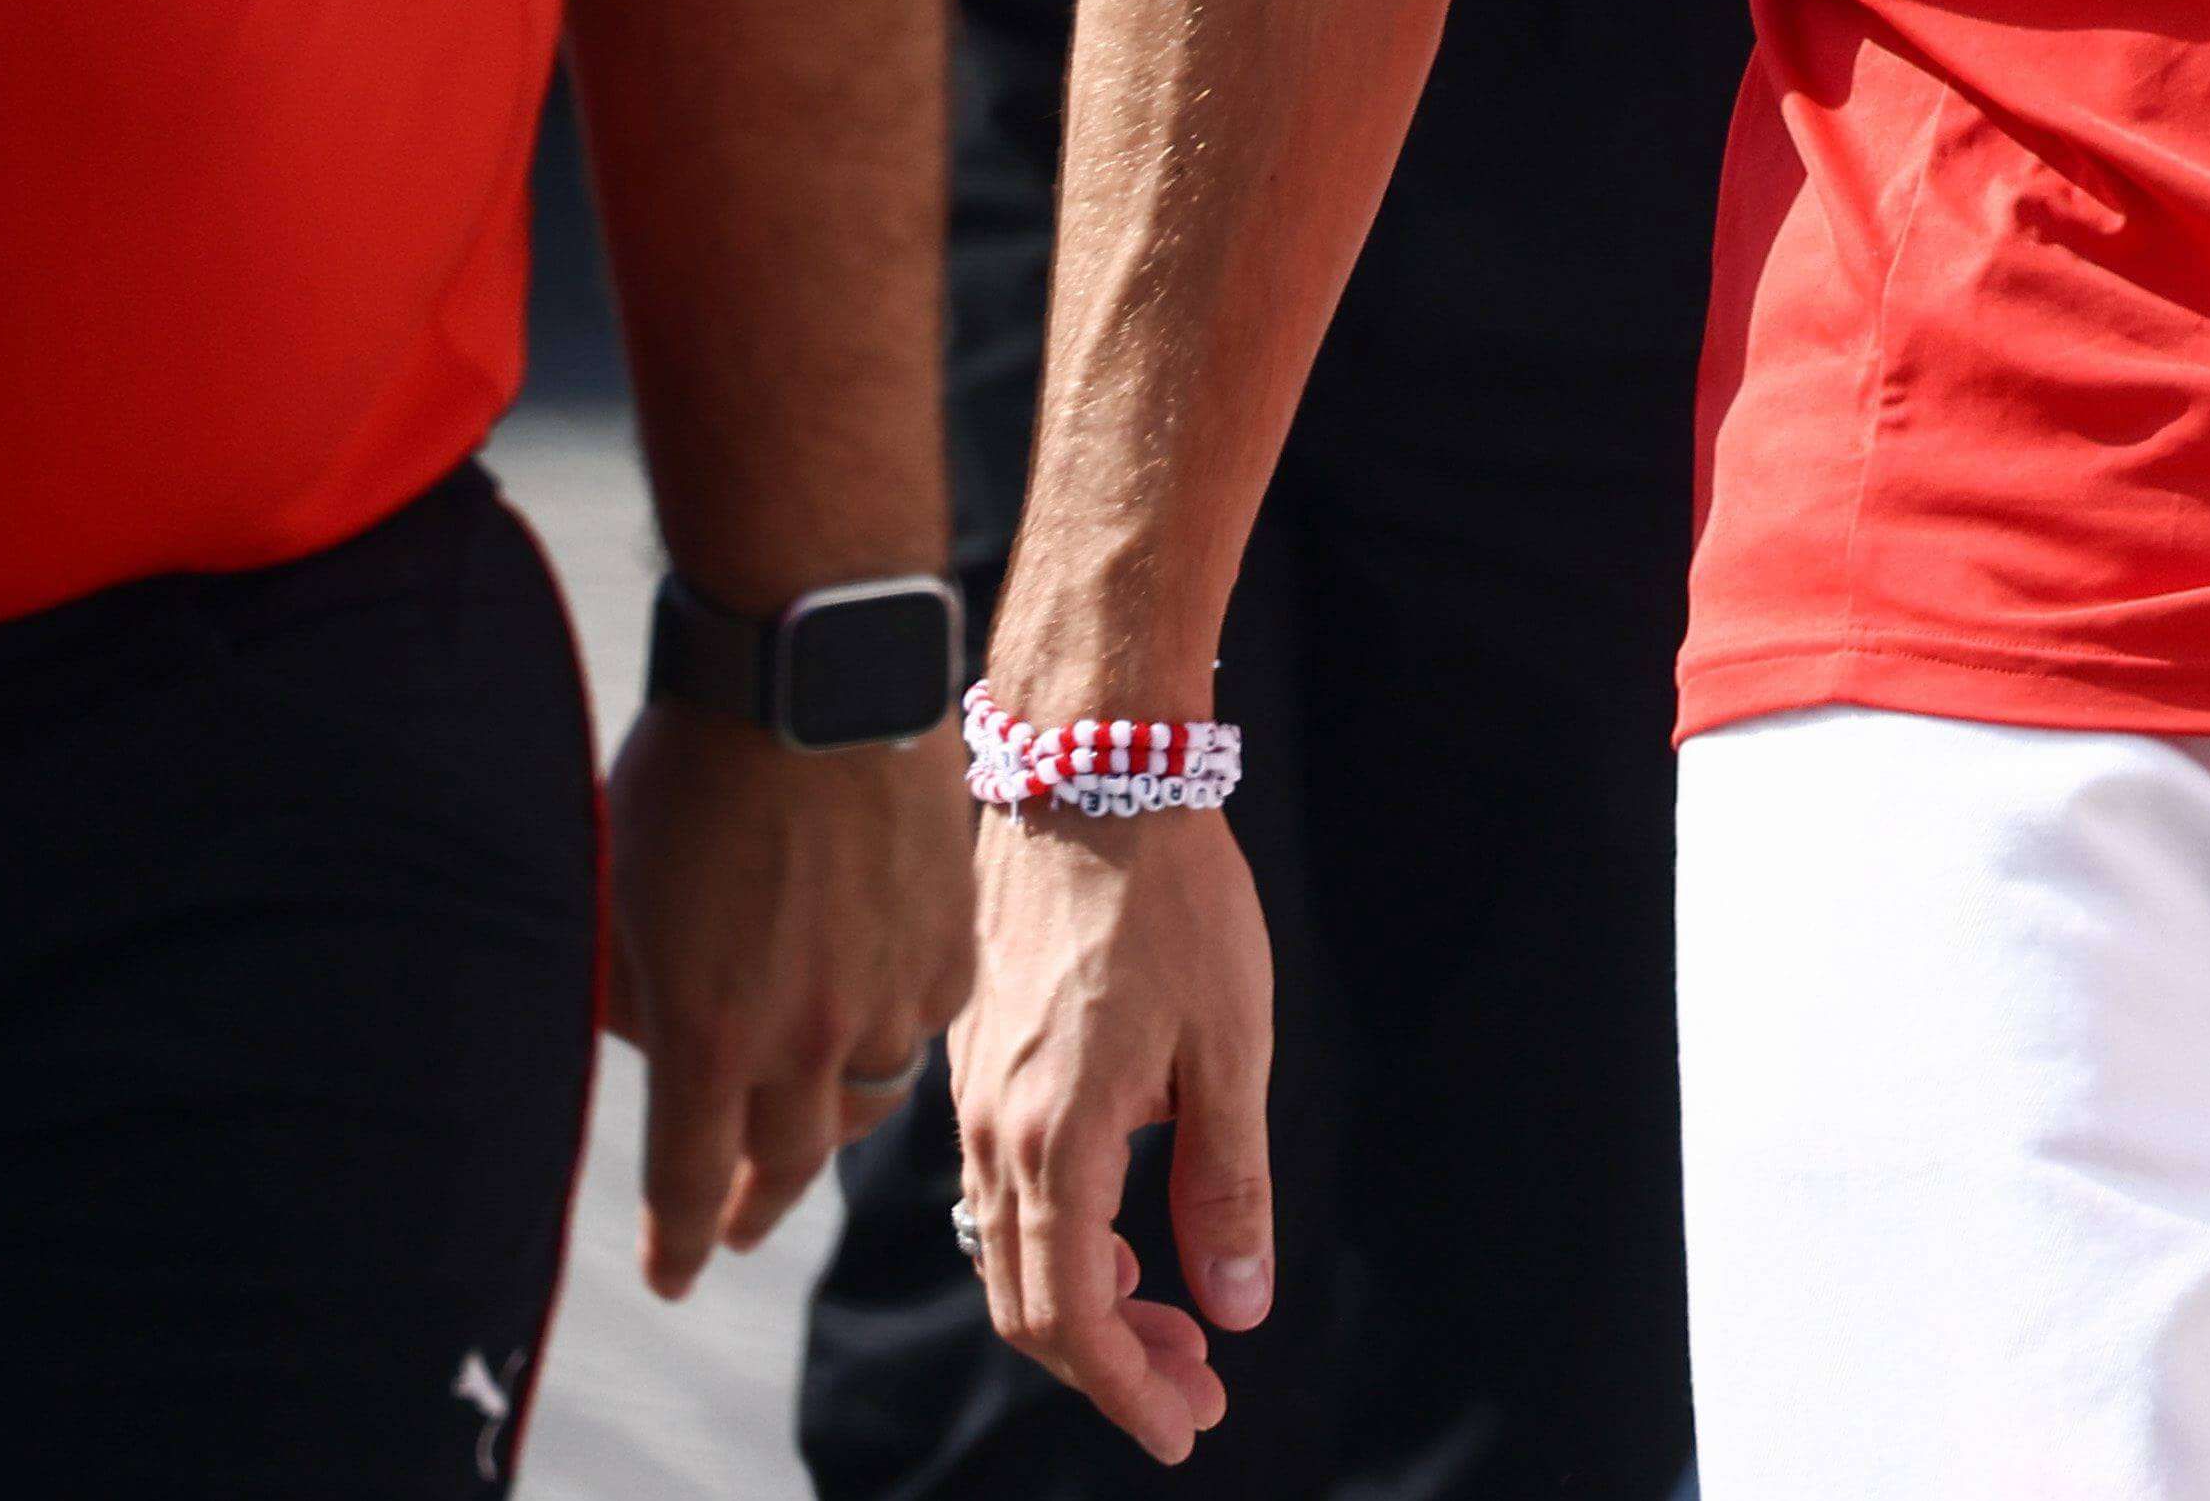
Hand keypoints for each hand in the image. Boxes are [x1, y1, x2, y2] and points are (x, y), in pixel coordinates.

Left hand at [599, 702, 972, 1294]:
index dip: (680, 1242)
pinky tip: (877, 1006)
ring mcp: (893, 990)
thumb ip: (639, 1000)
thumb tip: (655, 1046)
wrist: (818, 679)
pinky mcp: (954, 941)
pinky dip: (895, 1026)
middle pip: (791, 1158)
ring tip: (812, 1105)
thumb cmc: (692, 774)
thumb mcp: (622, 903)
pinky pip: (925, 1020)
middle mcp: (810, 1034)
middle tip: (739, 1224)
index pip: (691, 1184)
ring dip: (832, 1103)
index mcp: (711, 1038)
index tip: (674, 1276)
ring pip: (870, 1091)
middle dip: (757, 1202)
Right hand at [956, 804, 1281, 1461]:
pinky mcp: (977, 1072)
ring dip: (1088, 1308)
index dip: (1125, 1389)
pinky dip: (1059, 1245)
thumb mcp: (1232, 1047)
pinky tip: (1124, 1243)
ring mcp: (973, 1104)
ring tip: (1177, 1330)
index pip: (1068, 1316)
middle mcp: (991, 1136)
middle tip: (1196, 1395)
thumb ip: (1228, 1181)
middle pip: (1030, 1304)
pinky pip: (1000, 1197)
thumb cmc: (1177, 903)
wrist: (1092, 781)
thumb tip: (1236, 1306)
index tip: (1184, 1428)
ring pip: (1010, 1254)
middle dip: (1112, 1367)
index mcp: (1054, 1140)